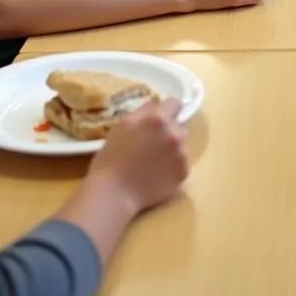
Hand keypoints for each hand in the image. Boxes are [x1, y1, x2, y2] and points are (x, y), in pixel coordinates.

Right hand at [87, 98, 188, 213]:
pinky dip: (172, 166)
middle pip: (179, 125)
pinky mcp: (183, 173)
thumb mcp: (123, 124)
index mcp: (159, 119)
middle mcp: (175, 134)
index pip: (175, 103)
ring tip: (154, 161)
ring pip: (181, 145)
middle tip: (152, 143)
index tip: (159, 119)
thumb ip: (144, 110)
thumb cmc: (112, 156)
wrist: (114, 192)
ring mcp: (181, 155)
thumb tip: (158, 105)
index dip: (167, 110)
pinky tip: (157, 173)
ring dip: (172, 148)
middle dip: (169, 131)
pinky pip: (182, 163)